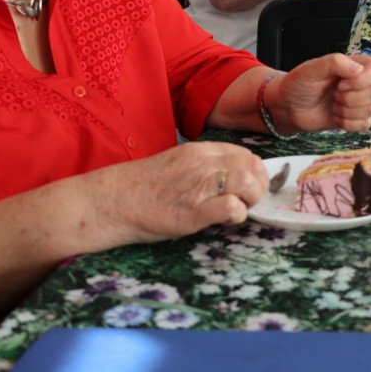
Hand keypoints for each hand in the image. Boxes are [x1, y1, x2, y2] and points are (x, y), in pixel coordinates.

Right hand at [85, 141, 267, 244]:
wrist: (113, 201)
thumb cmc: (145, 187)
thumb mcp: (180, 164)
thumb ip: (206, 166)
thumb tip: (235, 178)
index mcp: (202, 150)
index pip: (247, 155)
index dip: (254, 173)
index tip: (246, 188)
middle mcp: (204, 163)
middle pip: (253, 169)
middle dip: (257, 189)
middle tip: (244, 203)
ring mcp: (200, 185)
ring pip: (249, 185)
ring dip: (249, 201)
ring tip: (234, 212)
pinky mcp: (194, 211)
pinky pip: (233, 208)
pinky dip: (236, 216)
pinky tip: (223, 221)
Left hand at [271, 54, 370, 132]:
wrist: (288, 107)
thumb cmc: (297, 85)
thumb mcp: (311, 68)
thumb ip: (334, 62)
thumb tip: (357, 69)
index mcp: (354, 65)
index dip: (363, 80)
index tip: (341, 83)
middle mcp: (360, 82)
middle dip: (352, 98)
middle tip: (334, 94)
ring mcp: (359, 101)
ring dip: (349, 111)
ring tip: (333, 105)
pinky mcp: (355, 118)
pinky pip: (366, 124)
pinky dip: (349, 123)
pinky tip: (336, 117)